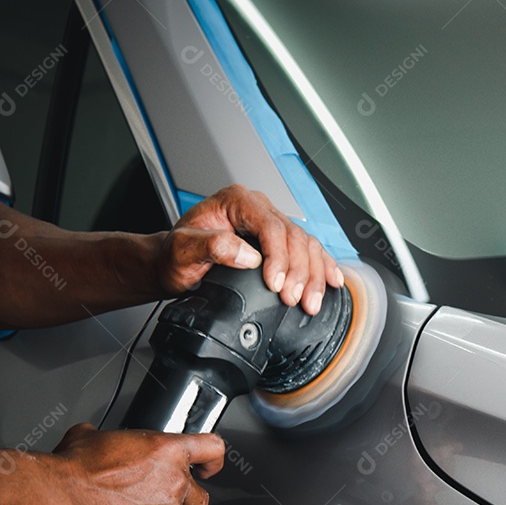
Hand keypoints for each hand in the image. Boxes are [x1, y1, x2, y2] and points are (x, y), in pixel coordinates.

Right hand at [47, 423, 223, 504]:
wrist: (60, 497)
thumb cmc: (74, 469)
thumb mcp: (92, 436)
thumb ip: (109, 438)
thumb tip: (95, 438)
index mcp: (167, 450)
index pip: (212, 450)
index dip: (211, 462)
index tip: (207, 469)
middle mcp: (174, 481)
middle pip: (200, 499)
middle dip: (183, 504)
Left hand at [155, 184, 343, 313]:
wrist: (173, 264)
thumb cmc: (175, 255)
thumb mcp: (183, 249)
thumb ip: (212, 246)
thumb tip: (249, 256)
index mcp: (236, 201)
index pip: (271, 226)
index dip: (279, 256)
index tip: (276, 284)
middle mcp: (258, 209)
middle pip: (294, 237)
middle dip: (300, 272)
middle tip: (294, 300)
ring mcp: (271, 224)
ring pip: (307, 245)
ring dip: (314, 276)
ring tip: (310, 303)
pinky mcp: (279, 243)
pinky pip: (309, 251)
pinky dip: (323, 267)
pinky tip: (333, 282)